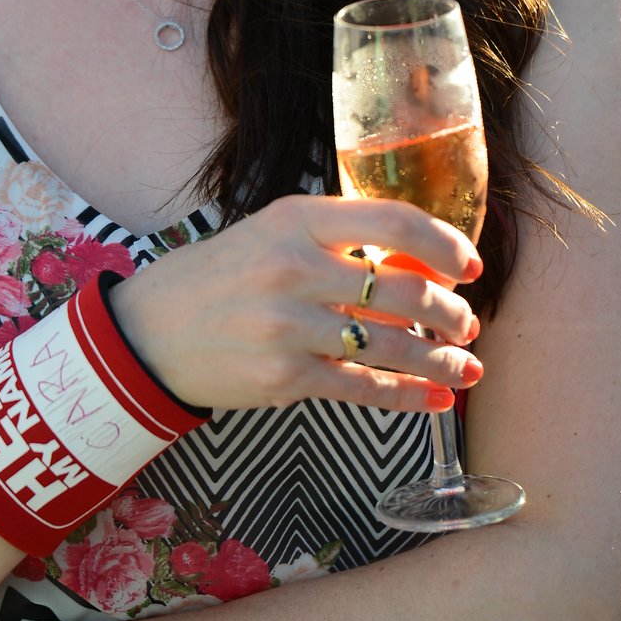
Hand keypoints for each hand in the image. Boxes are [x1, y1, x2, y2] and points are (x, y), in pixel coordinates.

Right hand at [111, 193, 483, 413]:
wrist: (150, 332)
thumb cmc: (220, 277)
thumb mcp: (270, 233)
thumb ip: (334, 240)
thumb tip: (414, 264)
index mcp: (297, 220)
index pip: (394, 223)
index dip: (445, 245)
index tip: (469, 265)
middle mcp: (294, 268)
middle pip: (404, 291)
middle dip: (451, 314)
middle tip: (466, 324)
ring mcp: (289, 326)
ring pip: (393, 347)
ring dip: (442, 361)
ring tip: (465, 368)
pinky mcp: (284, 377)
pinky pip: (364, 389)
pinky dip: (410, 398)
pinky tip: (435, 400)